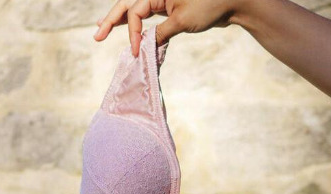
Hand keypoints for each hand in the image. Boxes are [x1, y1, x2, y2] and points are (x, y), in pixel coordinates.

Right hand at [93, 0, 240, 55]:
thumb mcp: (182, 21)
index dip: (133, 33)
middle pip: (128, 5)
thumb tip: (145, 46)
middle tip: (97, 35)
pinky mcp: (170, 7)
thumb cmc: (210, 6)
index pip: (135, 11)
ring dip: (120, 20)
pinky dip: (137, 24)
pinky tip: (128, 30)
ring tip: (102, 29)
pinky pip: (147, 15)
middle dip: (112, 20)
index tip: (136, 52)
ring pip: (136, 9)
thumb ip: (160, 33)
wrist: (233, 3)